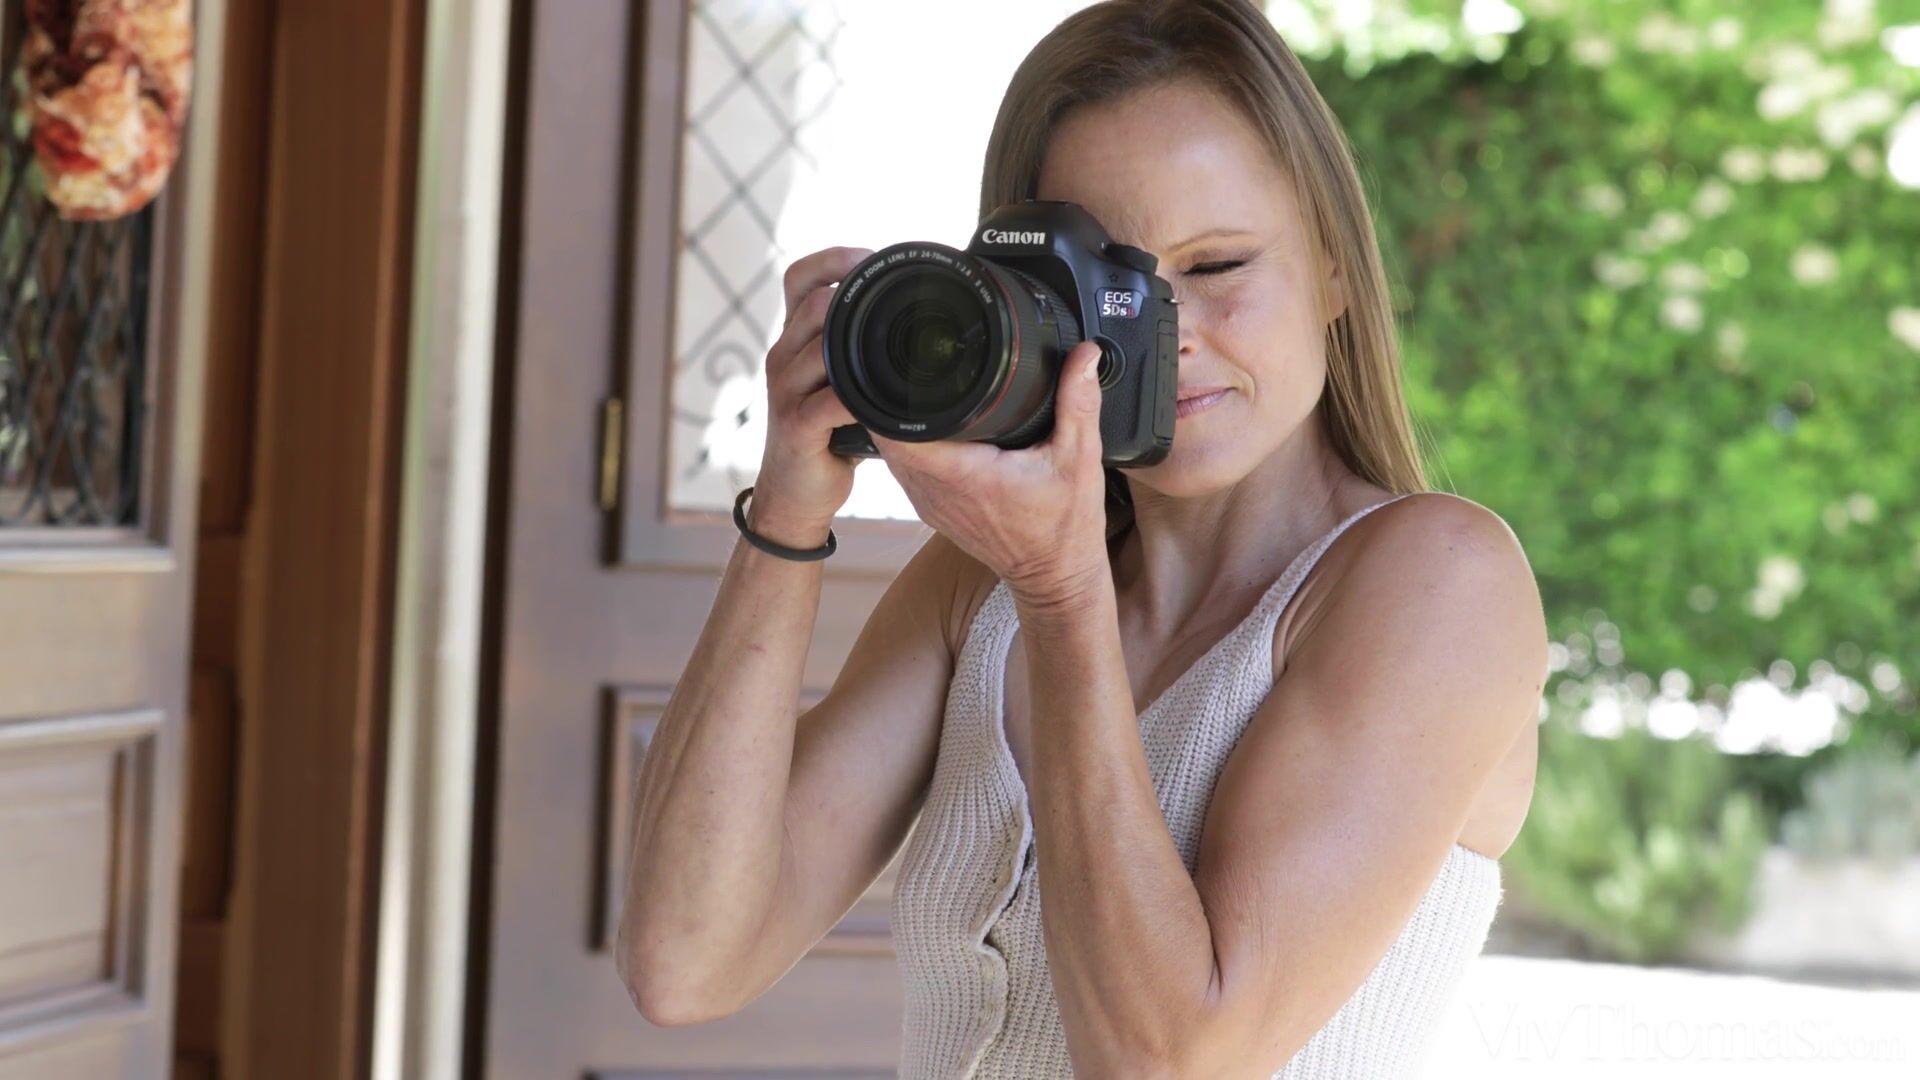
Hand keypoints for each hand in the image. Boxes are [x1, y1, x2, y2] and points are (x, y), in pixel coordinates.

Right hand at [752, 246, 875, 542]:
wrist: (794, 495)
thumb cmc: (825, 437)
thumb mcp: (838, 384)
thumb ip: (858, 353)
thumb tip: (913, 324)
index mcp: (793, 340)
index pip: (799, 276)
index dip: (835, 258)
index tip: (871, 261)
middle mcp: (783, 356)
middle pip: (815, 301)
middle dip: (858, 299)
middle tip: (901, 310)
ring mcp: (785, 390)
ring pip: (823, 345)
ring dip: (862, 347)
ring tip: (899, 357)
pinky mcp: (795, 426)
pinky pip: (831, 400)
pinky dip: (861, 399)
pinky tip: (884, 404)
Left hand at [870, 340, 1111, 604]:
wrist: (1055, 578)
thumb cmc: (1065, 528)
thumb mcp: (1080, 459)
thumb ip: (1079, 402)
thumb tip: (1085, 355)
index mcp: (963, 474)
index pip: (900, 429)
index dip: (895, 393)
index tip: (909, 366)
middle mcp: (936, 491)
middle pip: (887, 434)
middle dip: (894, 398)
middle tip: (914, 366)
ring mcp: (929, 503)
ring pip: (892, 451)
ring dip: (899, 421)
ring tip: (919, 388)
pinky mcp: (932, 509)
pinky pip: (906, 467)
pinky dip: (911, 444)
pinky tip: (931, 426)